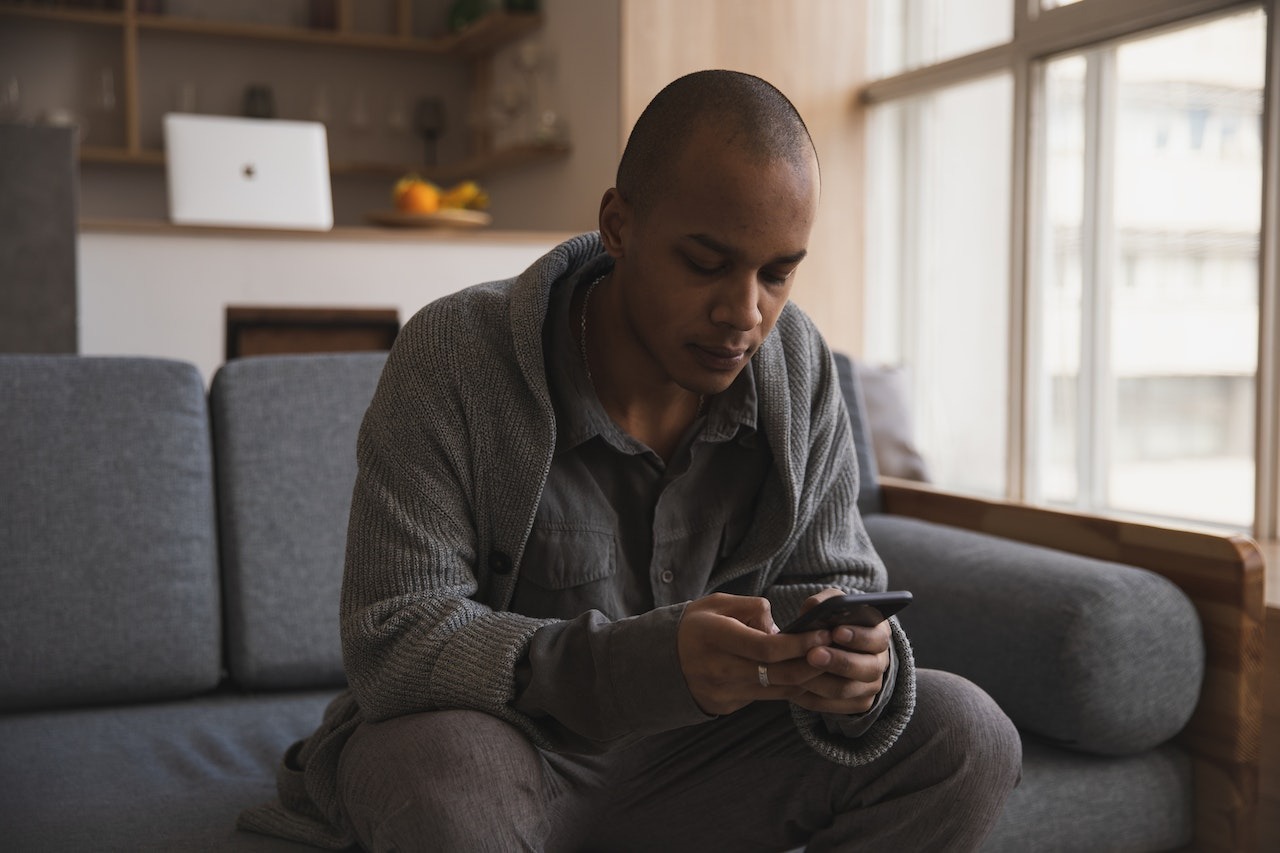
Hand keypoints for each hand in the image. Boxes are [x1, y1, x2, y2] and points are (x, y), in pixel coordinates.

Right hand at [676, 593, 830, 714]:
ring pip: (778, 691)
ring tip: (825, 661)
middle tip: (834, 649)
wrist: (662, 662)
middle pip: (779, 674)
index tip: (822, 633)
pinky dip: (788, 687)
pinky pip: (766, 698)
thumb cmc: (696, 625)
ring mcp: (723, 692)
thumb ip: (751, 608)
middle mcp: (719, 668)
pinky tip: (802, 674)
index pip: (766, 648)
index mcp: (714, 636)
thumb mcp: (716, 603)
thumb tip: (780, 628)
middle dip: (813, 663)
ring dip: (806, 678)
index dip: (799, 644)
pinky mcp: (728, 706)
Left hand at [787, 589, 891, 714]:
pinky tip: (793, 688)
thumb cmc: (832, 622)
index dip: (858, 636)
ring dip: (819, 682)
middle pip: (866, 668)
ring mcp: (870, 687)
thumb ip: (824, 602)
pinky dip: (812, 698)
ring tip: (796, 672)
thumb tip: (813, 607)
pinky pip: (833, 707)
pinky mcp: (857, 704)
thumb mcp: (831, 606)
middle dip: (838, 662)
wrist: (835, 649)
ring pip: (846, 690)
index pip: (876, 637)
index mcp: (879, 635)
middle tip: (813, 655)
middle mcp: (880, 663)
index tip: (835, 632)